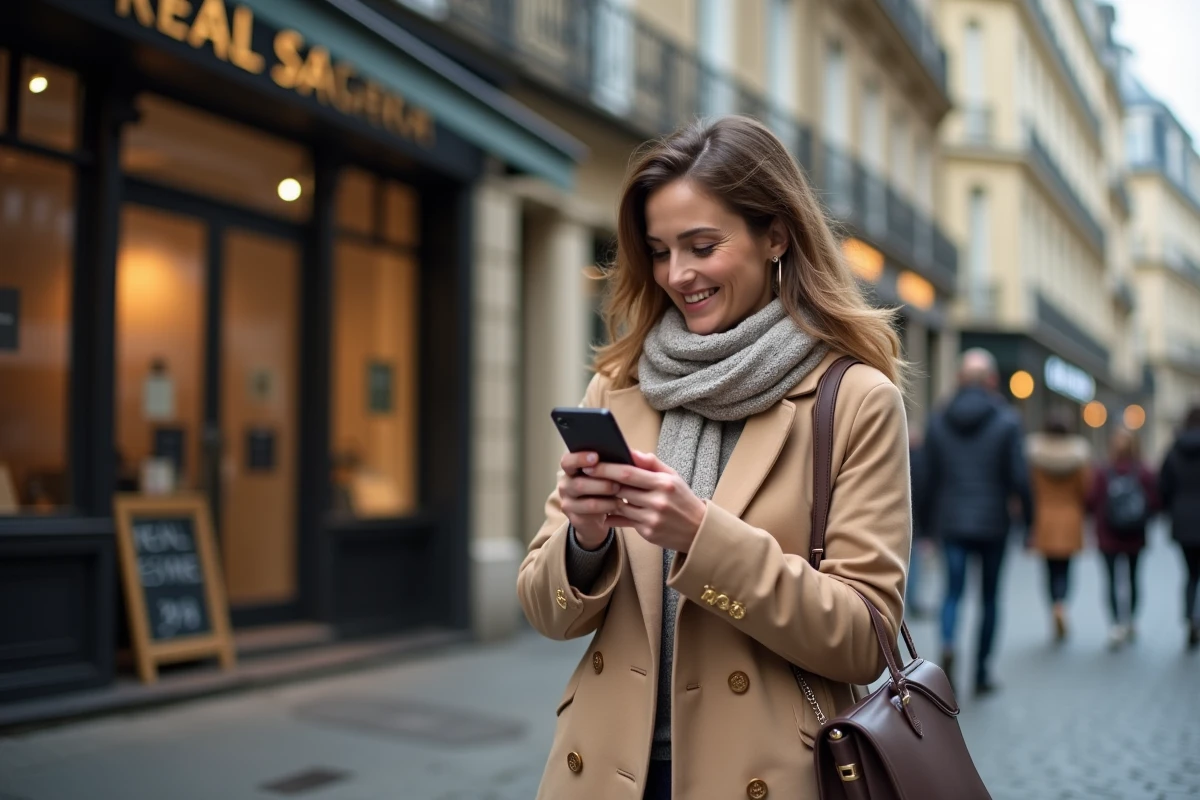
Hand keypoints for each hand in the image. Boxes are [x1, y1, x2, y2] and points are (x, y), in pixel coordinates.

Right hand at [558, 451, 621, 548]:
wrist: (600, 519)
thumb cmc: (606, 489)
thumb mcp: (610, 474)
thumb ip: (617, 462)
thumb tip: (633, 453)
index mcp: (571, 469)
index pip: (567, 461)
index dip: (580, 458)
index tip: (596, 456)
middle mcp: (566, 484)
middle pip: (577, 482)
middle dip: (600, 481)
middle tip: (618, 481)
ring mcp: (568, 502)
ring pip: (586, 499)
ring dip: (604, 493)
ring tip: (620, 492)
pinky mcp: (575, 518)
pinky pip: (590, 511)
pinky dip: (607, 506)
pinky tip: (618, 504)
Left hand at [585, 451, 705, 551]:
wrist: (698, 530)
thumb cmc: (683, 499)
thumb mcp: (673, 477)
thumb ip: (651, 463)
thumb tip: (629, 451)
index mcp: (664, 483)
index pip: (629, 472)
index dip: (607, 468)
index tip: (591, 464)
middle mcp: (658, 501)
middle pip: (621, 489)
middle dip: (601, 481)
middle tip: (585, 475)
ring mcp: (652, 519)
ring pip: (620, 506)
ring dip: (605, 499)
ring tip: (593, 490)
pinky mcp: (648, 533)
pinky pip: (624, 522)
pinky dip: (612, 515)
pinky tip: (603, 511)